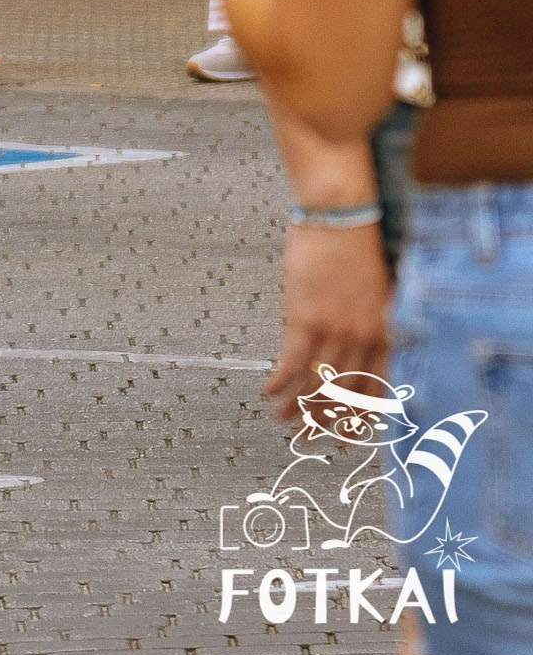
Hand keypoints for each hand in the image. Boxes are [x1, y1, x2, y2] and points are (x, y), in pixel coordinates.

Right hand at [264, 221, 391, 419]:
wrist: (342, 217)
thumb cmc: (357, 247)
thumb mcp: (378, 292)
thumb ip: (371, 324)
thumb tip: (352, 351)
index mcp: (386, 332)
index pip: (378, 389)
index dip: (360, 416)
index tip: (348, 434)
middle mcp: (365, 338)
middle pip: (345, 393)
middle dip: (326, 420)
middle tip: (309, 437)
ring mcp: (336, 330)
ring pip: (317, 383)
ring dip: (298, 407)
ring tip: (284, 420)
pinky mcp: (306, 318)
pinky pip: (292, 362)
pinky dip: (279, 382)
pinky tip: (268, 392)